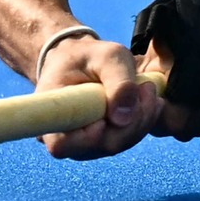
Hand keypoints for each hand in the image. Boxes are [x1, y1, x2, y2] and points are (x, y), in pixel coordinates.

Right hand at [39, 33, 180, 158]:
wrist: (80, 60)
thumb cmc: (86, 56)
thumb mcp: (106, 56)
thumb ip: (119, 82)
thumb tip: (124, 119)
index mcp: (50, 114)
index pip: (63, 144)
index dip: (89, 136)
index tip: (107, 111)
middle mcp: (65, 136)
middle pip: (102, 144)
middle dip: (132, 119)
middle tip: (146, 87)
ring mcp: (85, 142)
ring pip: (119, 143)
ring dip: (141, 119)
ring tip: (148, 88)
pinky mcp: (102, 140)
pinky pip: (126, 139)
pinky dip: (142, 121)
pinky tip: (149, 100)